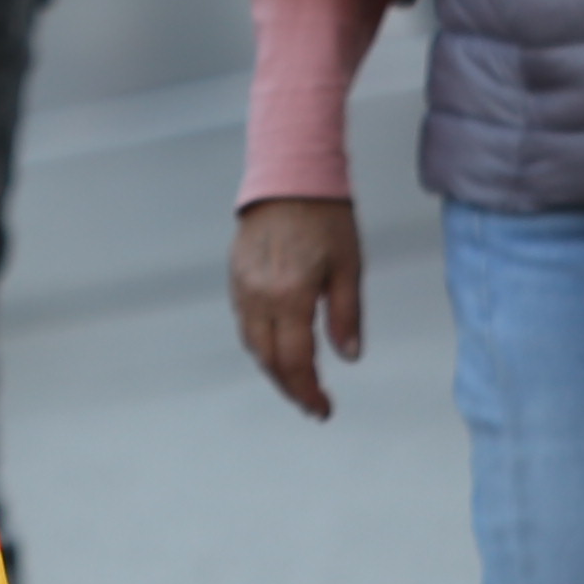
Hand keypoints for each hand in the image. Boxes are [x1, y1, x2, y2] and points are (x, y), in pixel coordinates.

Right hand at [230, 196, 364, 419]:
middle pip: (268, 360)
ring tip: (297, 380)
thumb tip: (348, 356)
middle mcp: (259, 295)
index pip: (295, 361)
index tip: (323, 409)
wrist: (290, 175)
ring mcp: (242, 285)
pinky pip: (244, 321)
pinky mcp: (235, 274)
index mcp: (290, 296)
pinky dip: (260, 342)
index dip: (308, 391)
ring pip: (252, 343)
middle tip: (312, 403)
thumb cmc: (325, 216)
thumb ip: (346, 315)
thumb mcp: (348, 267)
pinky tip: (277, 346)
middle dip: (290, 387)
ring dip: (273, 368)